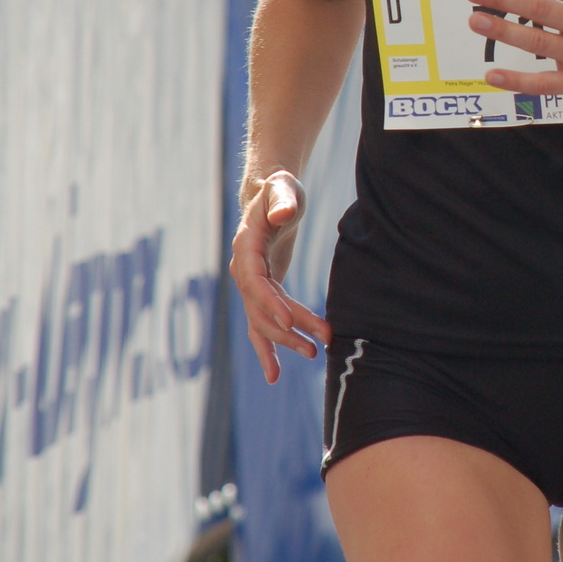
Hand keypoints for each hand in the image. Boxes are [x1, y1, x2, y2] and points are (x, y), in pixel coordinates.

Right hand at [229, 170, 328, 383]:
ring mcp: (250, 285)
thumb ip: (282, 200)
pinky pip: (261, 325)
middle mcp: (243, 270)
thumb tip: (282, 214)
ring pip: (262, 321)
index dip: (270, 302)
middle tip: (319, 342)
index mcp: (246, 248)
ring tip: (314, 353)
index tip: (290, 320)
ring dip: (285, 340)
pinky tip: (274, 373)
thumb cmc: (280, 190)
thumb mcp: (283, 188)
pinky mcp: (262, 292)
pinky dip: (267, 348)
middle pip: (261, 307)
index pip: (254, 281)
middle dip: (289, 327)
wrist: (270, 197)